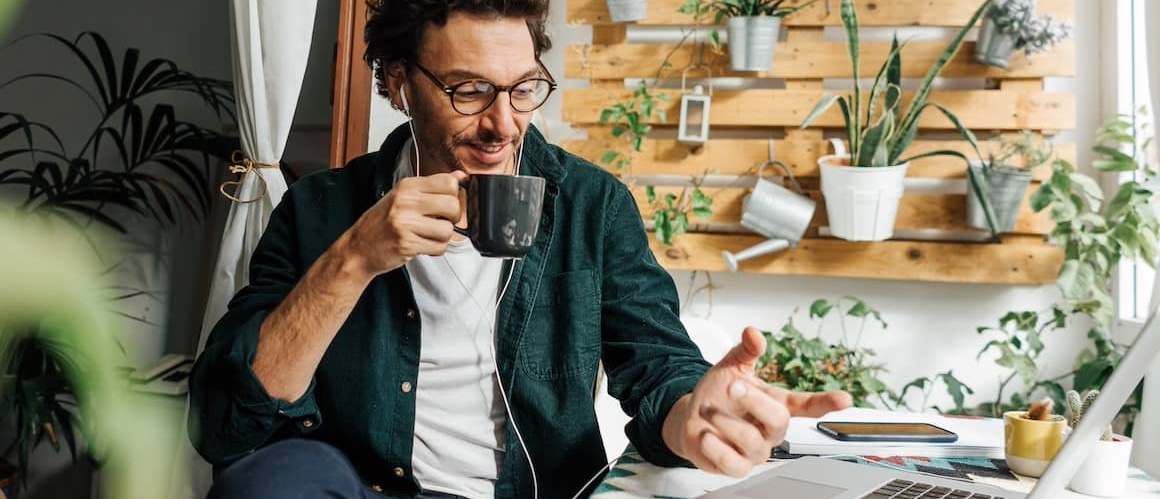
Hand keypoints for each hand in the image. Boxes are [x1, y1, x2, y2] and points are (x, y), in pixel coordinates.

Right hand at [343, 170, 467, 275]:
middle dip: (452, 218)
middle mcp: (406, 201)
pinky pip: (439, 247)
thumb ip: (432, 186)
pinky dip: (435, 249)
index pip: (449, 182)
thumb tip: (461, 176)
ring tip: (428, 235)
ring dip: (442, 237)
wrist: (358, 248)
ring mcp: (405, 223)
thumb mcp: (403, 196)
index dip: (454, 196)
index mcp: (407, 186)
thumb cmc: (382, 222)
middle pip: (453, 205)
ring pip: (448, 230)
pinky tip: (422, 245)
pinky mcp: (407, 244)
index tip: (446, 204)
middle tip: (441, 221)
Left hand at [662, 327, 852, 476]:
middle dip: (755, 401)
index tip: (845, 399)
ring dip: (726, 422)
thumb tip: (753, 332)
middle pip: (779, 421)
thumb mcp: (732, 367)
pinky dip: (716, 447)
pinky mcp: (737, 467)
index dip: (826, 403)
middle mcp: (770, 430)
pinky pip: (733, 463)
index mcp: (776, 404)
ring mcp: (756, 451)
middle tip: (733, 386)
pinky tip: (706, 435)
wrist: (691, 418)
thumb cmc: (718, 394)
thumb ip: (746, 350)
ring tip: (708, 409)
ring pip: (753, 442)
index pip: (806, 404)